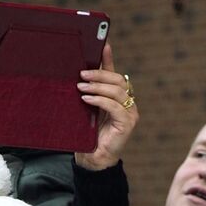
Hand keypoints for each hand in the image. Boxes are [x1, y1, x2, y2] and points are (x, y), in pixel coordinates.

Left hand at [75, 45, 137, 170]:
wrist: (91, 160)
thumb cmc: (87, 136)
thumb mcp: (84, 110)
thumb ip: (86, 95)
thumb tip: (75, 78)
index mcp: (117, 98)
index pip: (114, 74)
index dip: (108, 59)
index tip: (102, 45)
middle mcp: (127, 103)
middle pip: (118, 80)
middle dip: (99, 74)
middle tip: (82, 74)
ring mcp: (130, 113)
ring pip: (117, 91)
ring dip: (97, 86)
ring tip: (81, 87)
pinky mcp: (127, 123)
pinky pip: (115, 106)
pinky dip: (100, 100)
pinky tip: (86, 99)